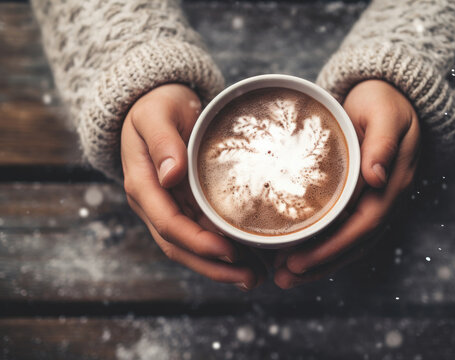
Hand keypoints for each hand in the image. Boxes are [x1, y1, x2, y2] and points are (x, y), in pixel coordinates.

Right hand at [121, 84, 264, 289]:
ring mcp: (167, 206)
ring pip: (190, 246)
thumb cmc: (157, 105)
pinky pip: (199, 233)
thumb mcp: (156, 114)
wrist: (155, 104)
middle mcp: (153, 203)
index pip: (169, 224)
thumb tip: (170, 176)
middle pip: (179, 246)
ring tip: (254, 276)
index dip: (199, 242)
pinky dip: (220, 249)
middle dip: (213, 267)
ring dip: (219, 266)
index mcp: (143, 185)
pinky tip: (246, 257)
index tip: (230, 252)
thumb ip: (162, 142)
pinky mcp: (182, 204)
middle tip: (251, 278)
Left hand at [274, 80, 420, 288]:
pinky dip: (322, 245)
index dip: (332, 247)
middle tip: (282, 279)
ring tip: (284, 277)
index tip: (298, 262)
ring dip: (319, 263)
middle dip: (319, 264)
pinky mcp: (361, 197)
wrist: (389, 96)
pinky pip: (343, 228)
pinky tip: (298, 254)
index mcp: (392, 182)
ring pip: (348, 242)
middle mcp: (384, 198)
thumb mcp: (385, 112)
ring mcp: (374, 200)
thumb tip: (378, 177)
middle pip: (353, 243)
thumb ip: (383, 142)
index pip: (362, 226)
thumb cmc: (384, 100)